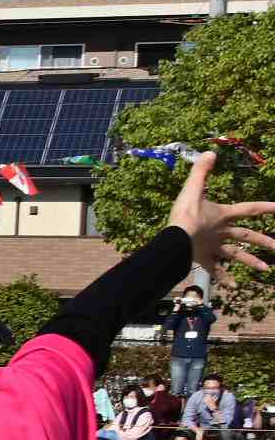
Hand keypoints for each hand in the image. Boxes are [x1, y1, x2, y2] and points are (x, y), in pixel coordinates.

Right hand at [168, 150, 274, 277]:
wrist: (175, 240)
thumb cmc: (184, 215)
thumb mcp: (192, 189)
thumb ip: (201, 171)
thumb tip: (211, 153)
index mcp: (223, 215)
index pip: (250, 209)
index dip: (267, 207)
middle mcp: (222, 232)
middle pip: (247, 236)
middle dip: (265, 242)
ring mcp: (213, 247)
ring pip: (236, 255)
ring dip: (251, 262)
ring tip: (266, 270)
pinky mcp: (202, 258)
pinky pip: (215, 270)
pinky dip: (224, 278)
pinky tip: (233, 286)